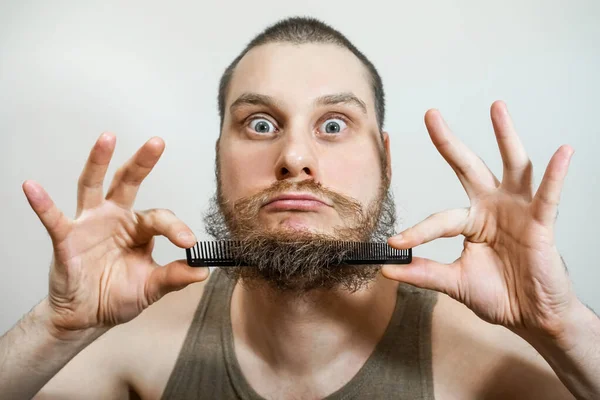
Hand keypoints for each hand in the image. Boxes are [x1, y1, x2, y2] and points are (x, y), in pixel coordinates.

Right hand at [23, 133, 207, 336]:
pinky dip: (42, 203)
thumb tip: (203, 271)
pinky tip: (32, 186)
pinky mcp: (66, 238)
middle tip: (157, 142)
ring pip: (93, 186)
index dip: (176, 228)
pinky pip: (53, 217)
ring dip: (99, 161)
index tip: (189, 243)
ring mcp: (90, 224)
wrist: (88, 316)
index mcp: (139, 228)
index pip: (160, 218)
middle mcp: (115, 218)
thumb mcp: (151, 287)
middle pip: (129, 182)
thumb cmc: (118, 295)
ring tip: (108, 138)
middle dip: (142, 162)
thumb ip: (174, 276)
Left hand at [382, 101, 576, 339]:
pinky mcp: (541, 222)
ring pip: (512, 166)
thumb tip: (387, 268)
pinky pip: (548, 195)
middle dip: (449, 142)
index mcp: (470, 221)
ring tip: (496, 107)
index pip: (438, 219)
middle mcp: (491, 208)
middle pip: (468, 167)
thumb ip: (424, 273)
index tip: (395, 243)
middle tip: (431, 114)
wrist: (532, 316)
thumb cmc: (498, 295)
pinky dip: (555, 175)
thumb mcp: (454, 283)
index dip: (417, 232)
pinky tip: (561, 152)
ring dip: (505, 136)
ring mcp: (517, 210)